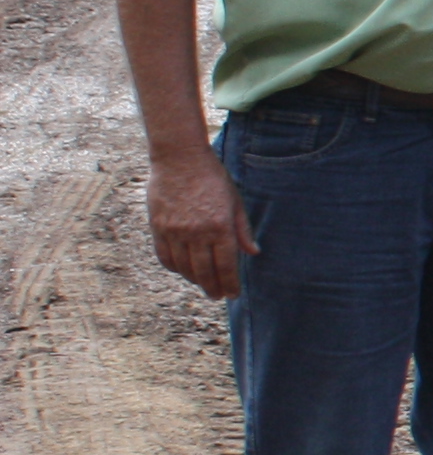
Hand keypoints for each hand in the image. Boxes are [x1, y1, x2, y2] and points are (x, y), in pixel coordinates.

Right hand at [146, 144, 252, 298]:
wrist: (180, 158)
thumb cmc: (213, 178)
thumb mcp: (235, 201)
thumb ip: (242, 230)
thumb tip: (253, 253)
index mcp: (220, 227)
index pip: (226, 265)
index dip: (230, 283)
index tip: (232, 294)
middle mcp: (197, 232)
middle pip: (204, 271)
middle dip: (212, 287)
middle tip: (217, 296)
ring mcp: (174, 231)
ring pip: (183, 267)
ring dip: (194, 280)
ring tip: (202, 284)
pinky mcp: (157, 227)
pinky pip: (165, 256)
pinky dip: (174, 267)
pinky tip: (182, 270)